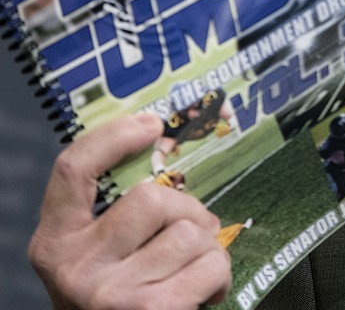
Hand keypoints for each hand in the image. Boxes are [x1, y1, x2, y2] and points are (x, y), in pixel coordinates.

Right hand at [29, 113, 231, 309]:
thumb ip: (117, 217)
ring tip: (193, 269)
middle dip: (187, 210)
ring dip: (207, 247)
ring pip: (189, 232)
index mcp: (55, 243)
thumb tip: (165, 153)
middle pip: (152, 198)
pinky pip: (211, 265)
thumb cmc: (117, 302)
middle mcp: (75, 267)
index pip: (73, 171)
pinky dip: (219, 274)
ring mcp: (110, 293)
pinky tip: (205, 290)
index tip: (151, 123)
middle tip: (192, 232)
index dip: (113, 137)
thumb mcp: (99, 258)